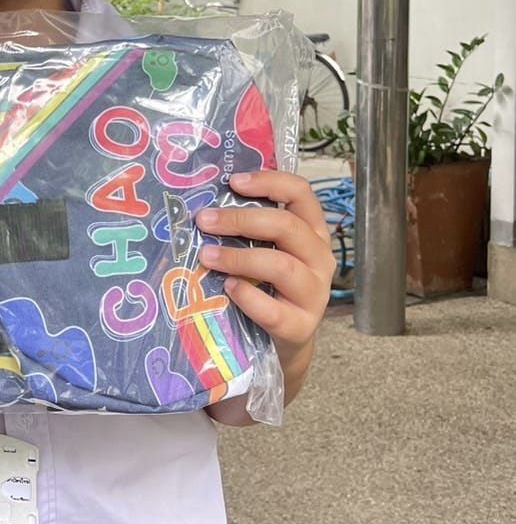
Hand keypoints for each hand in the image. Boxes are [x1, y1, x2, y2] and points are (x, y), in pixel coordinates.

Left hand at [195, 169, 334, 371]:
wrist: (283, 342)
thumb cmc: (268, 286)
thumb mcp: (266, 251)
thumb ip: (249, 229)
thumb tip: (205, 204)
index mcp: (312, 232)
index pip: (301, 193)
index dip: (269, 181)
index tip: (233, 181)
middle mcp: (319, 258)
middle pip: (287, 226)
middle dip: (241, 220)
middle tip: (204, 220)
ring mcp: (314, 294)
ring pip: (281, 265)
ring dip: (238, 257)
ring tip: (206, 256)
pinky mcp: (300, 326)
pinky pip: (274, 310)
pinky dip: (248, 297)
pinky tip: (228, 288)